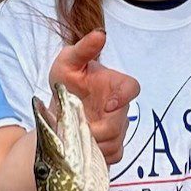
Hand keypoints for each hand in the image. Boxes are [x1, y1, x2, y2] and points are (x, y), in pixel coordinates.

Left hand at [47, 30, 139, 162]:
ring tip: (74, 133)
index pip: (133, 89)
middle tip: (77, 125)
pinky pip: (111, 156)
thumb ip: (84, 49)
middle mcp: (121, 108)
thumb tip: (100, 34)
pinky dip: (95, 154)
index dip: (124, 98)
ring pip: (114, 142)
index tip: (107, 104)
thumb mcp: (68, 62)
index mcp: (116, 85)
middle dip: (98, 127)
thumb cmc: (66, 82)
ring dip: (93, 142)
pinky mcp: (114, 148)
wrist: (57, 110)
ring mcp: (119, 129)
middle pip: (120, 123)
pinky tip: (80, 146)